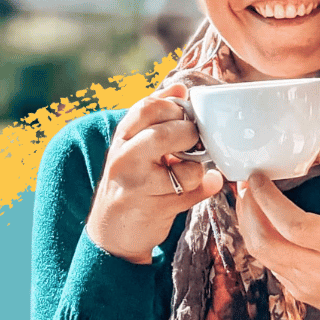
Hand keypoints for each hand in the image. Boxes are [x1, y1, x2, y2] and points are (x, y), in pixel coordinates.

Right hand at [86, 83, 224, 263]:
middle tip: (193, 143)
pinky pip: (194, 193)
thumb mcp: (133, 145)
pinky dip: (208, 186)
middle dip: (191, 136)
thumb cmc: (129, 180)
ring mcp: (139, 186)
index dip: (175, 108)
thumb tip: (179, 88)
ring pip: (187, 170)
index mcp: (122, 137)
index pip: (149, 106)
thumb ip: (154, 116)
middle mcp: (125, 159)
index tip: (184, 117)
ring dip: (198, 169)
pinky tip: (205, 184)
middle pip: (168, 134)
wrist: (111, 231)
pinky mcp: (155, 210)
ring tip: (190, 171)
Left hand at [235, 119, 319, 319]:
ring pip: (261, 255)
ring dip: (248, 226)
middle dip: (247, 211)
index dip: (265, 198)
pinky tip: (264, 224)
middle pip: (264, 242)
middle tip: (245, 186)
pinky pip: (270, 266)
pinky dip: (261, 243)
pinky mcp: (299, 293)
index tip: (256, 176)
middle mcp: (319, 267)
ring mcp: (305, 284)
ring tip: (249, 202)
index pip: (289, 222)